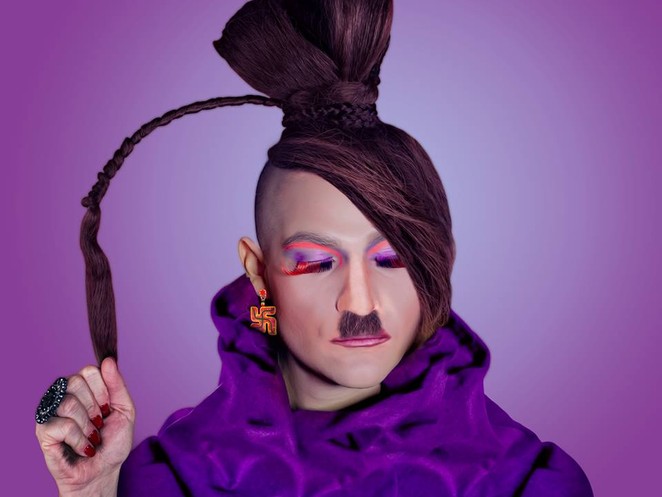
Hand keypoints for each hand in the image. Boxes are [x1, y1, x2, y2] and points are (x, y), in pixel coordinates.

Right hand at [35, 357, 135, 495]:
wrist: (103, 471)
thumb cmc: (112, 442)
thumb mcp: (125, 409)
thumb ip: (117, 384)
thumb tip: (108, 360)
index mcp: (83, 388)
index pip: (89, 370)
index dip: (103, 390)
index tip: (107, 408)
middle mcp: (64, 395)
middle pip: (76, 381)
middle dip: (94, 407)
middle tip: (98, 423)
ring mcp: (51, 412)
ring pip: (69, 403)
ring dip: (87, 426)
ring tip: (90, 436)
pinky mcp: (43, 430)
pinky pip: (62, 425)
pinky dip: (79, 439)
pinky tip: (82, 447)